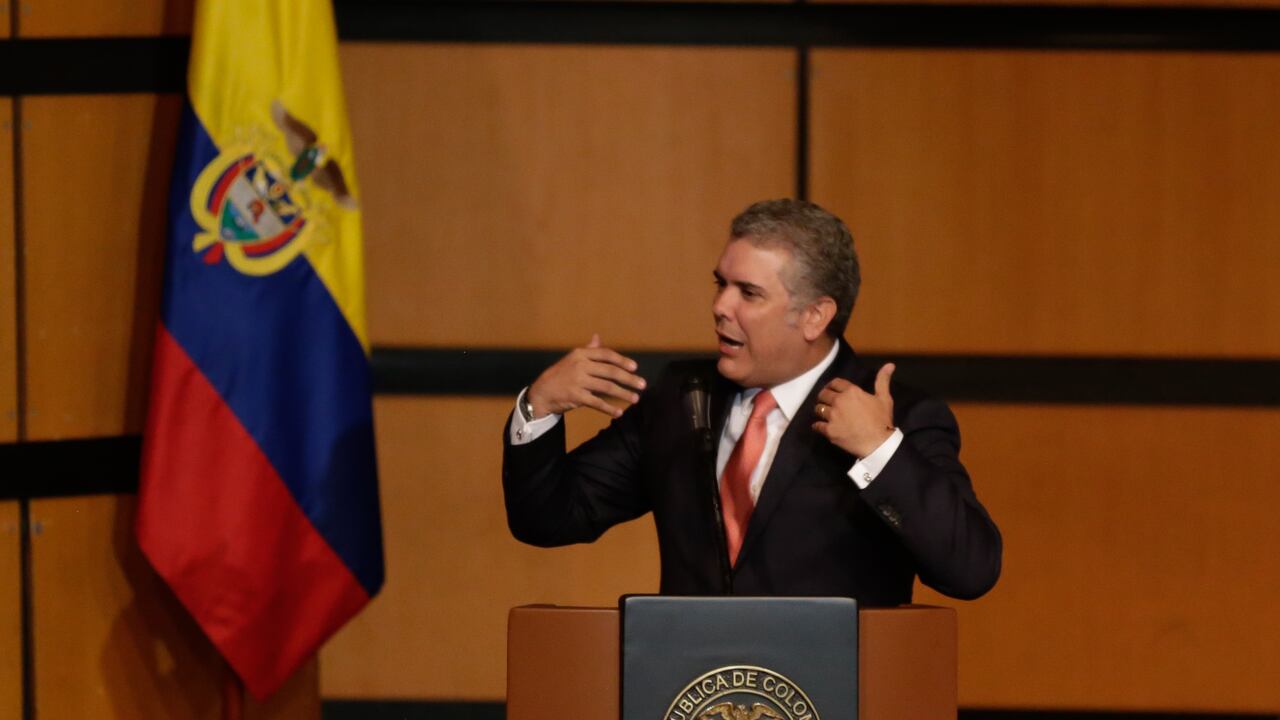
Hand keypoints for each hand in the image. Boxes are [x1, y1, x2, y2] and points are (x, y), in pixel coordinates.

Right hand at [527, 334, 645, 418]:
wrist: (541, 392)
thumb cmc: (560, 375)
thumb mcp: (572, 359)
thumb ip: (588, 350)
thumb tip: (597, 337)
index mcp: (580, 354)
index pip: (606, 354)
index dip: (622, 360)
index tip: (635, 367)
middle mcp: (580, 365)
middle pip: (610, 371)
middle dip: (629, 379)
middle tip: (642, 385)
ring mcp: (578, 381)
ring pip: (606, 387)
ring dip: (623, 394)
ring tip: (635, 399)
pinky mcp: (576, 397)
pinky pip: (597, 403)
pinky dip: (609, 408)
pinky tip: (618, 412)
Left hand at [812, 363, 895, 457]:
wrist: (878, 443)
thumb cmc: (882, 420)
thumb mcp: (884, 398)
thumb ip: (882, 380)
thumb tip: (890, 364)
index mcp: (851, 392)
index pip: (835, 383)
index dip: (832, 386)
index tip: (832, 390)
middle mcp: (839, 401)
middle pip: (823, 394)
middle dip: (824, 397)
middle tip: (827, 402)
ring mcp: (833, 416)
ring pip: (818, 409)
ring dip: (821, 411)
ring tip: (825, 414)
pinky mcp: (829, 430)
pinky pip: (817, 425)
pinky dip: (817, 426)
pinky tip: (820, 426)